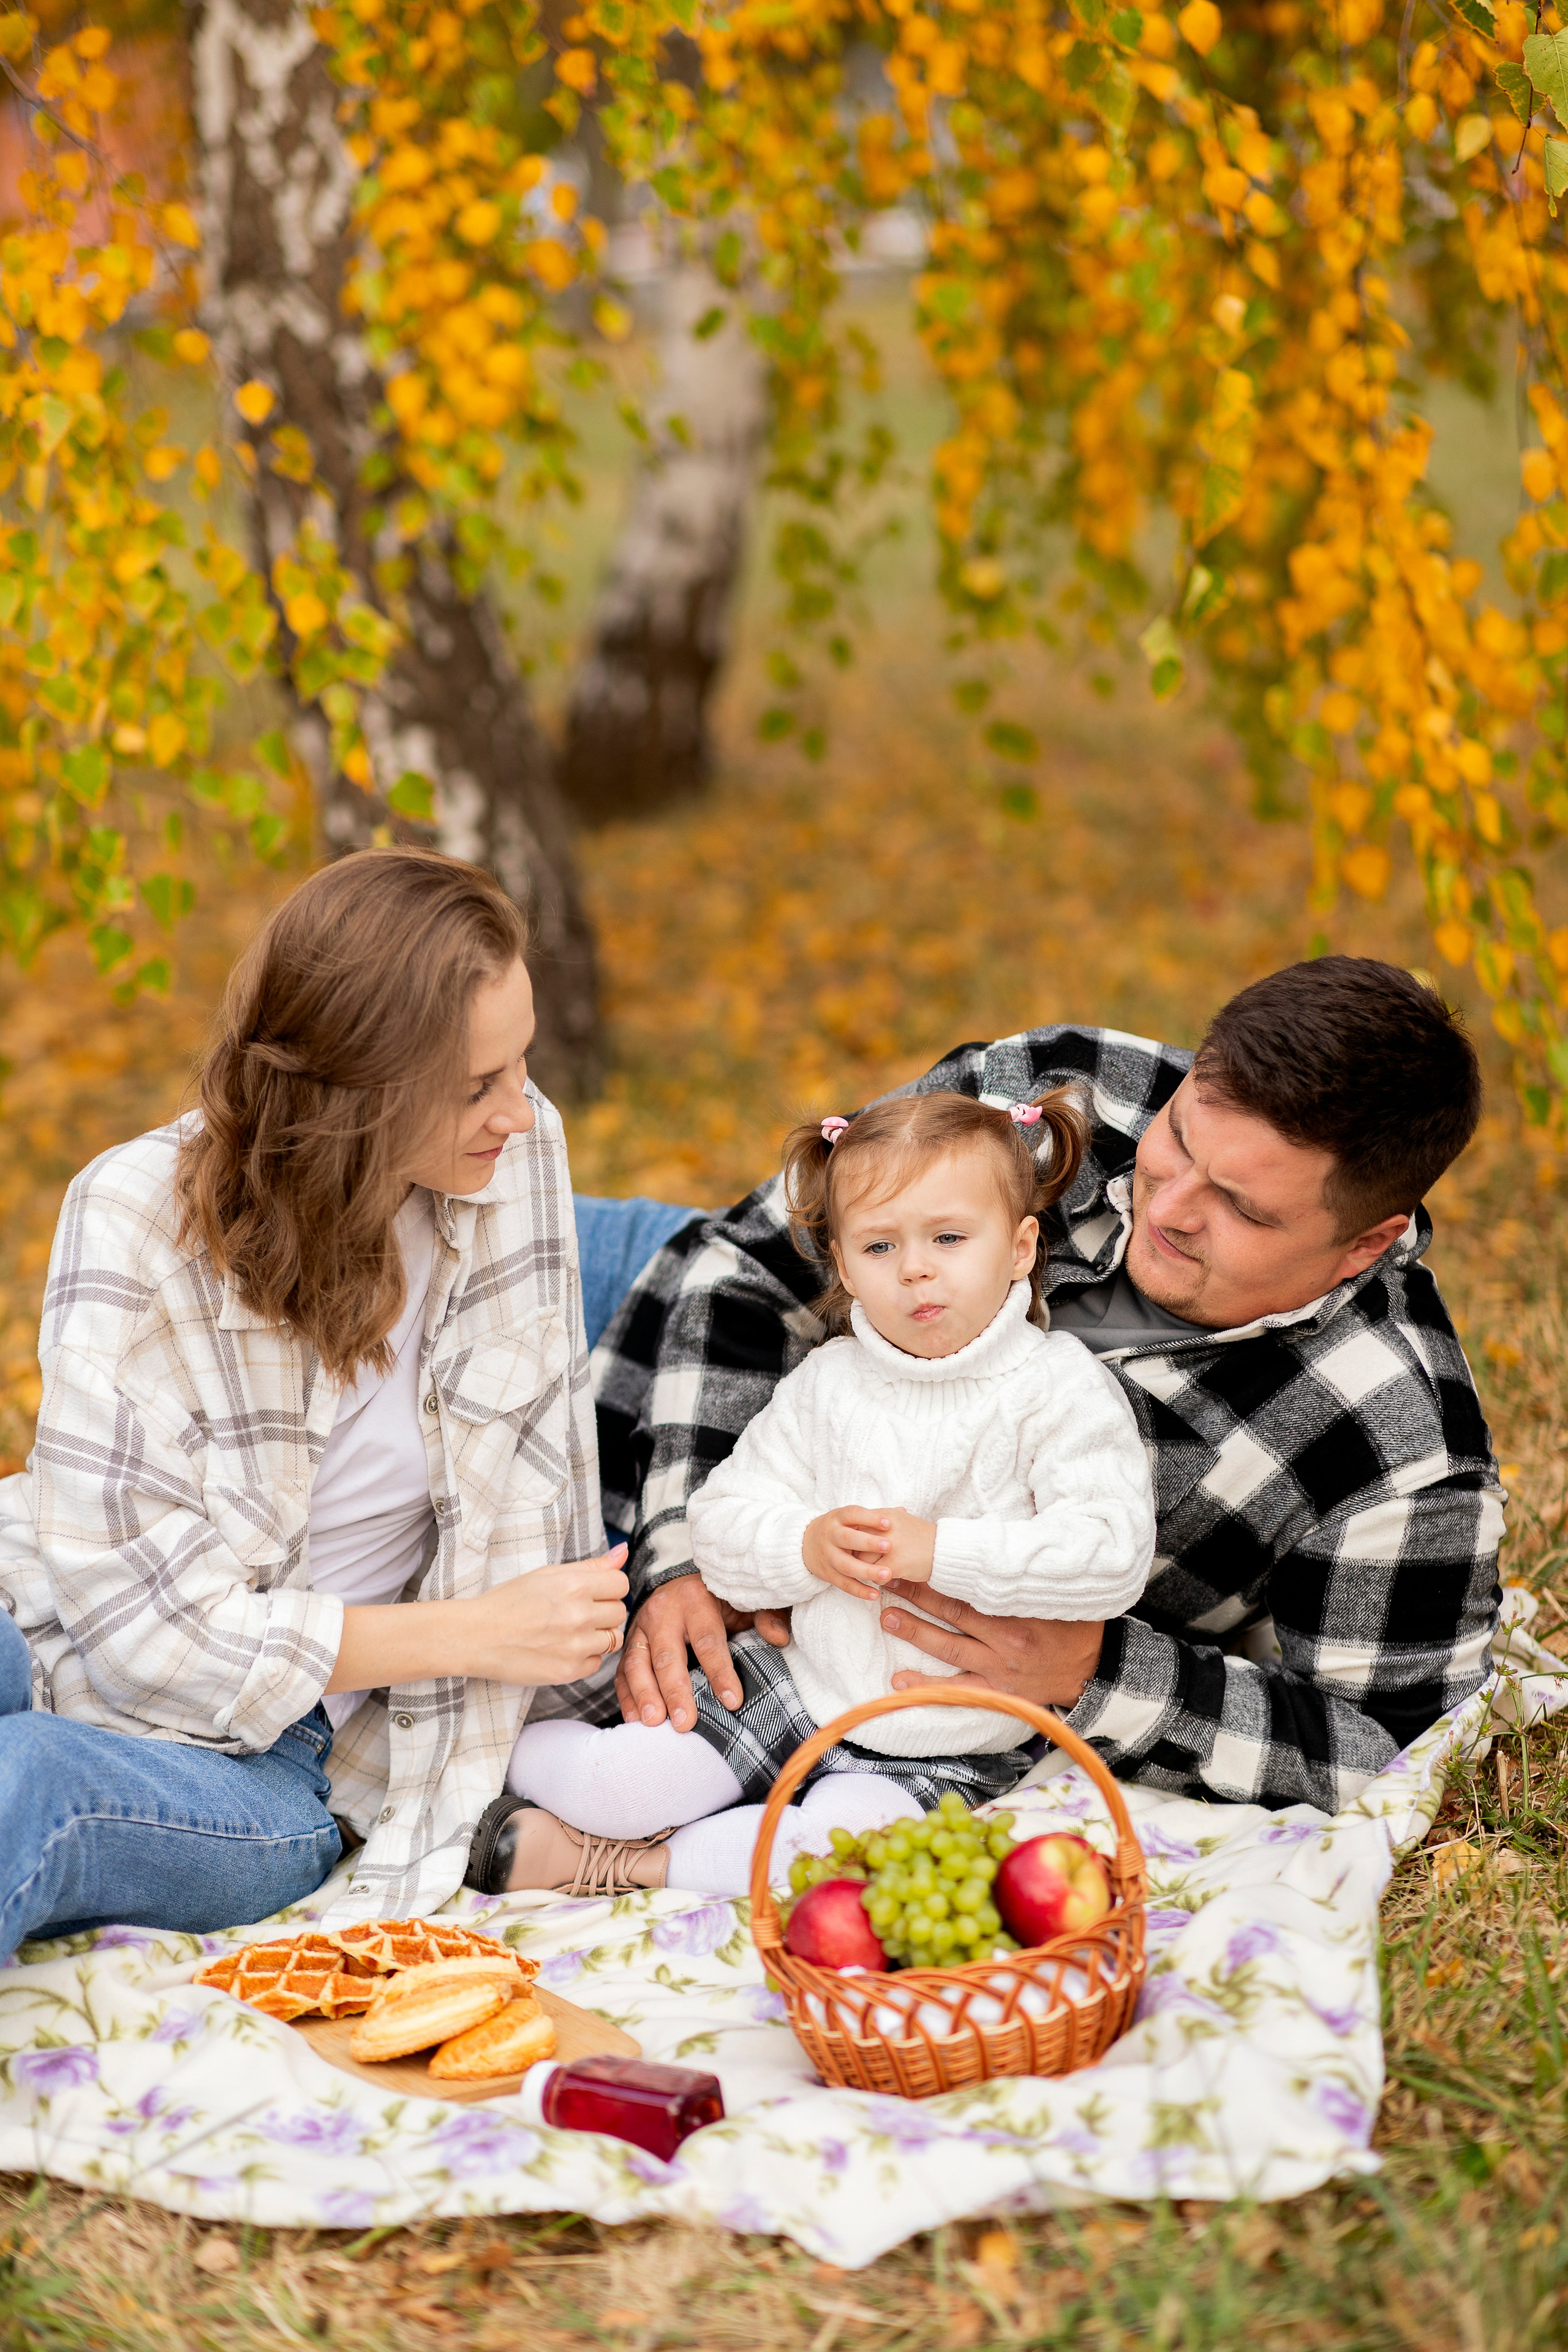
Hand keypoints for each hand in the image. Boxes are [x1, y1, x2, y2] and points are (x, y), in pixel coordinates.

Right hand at [328, 1546, 629, 1693]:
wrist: (477, 1636)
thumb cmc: (509, 1601)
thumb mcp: (548, 1574)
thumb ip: (591, 1566)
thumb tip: (623, 1551)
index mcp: (574, 1585)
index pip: (621, 1584)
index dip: (608, 1588)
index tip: (593, 1593)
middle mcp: (579, 1615)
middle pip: (619, 1612)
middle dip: (603, 1611)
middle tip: (577, 1613)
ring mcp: (576, 1645)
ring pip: (612, 1639)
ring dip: (597, 1635)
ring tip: (570, 1632)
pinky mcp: (569, 1671)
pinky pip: (597, 1663)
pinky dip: (585, 1657)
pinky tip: (563, 1648)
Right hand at [616, 1572, 754, 1730]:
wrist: (682, 1585)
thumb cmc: (720, 1600)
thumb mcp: (746, 1601)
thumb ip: (766, 1615)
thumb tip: (778, 1638)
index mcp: (695, 1598)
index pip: (708, 1640)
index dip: (720, 1672)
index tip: (733, 1702)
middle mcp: (663, 1611)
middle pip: (668, 1655)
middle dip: (675, 1691)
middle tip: (684, 1723)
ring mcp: (641, 1627)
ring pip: (638, 1663)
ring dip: (645, 1695)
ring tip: (653, 1723)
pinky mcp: (630, 1643)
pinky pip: (623, 1671)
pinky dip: (627, 1696)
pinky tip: (634, 1719)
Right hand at [802, 1506, 935, 1598]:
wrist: (806, 1544)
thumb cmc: (839, 1529)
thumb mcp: (850, 1519)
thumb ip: (874, 1517)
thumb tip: (902, 1510)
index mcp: (837, 1518)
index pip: (852, 1514)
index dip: (869, 1518)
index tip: (888, 1523)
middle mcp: (830, 1536)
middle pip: (847, 1539)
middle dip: (868, 1543)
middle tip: (889, 1546)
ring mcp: (828, 1556)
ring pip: (846, 1565)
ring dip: (866, 1570)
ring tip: (888, 1574)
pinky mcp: (827, 1574)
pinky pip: (844, 1584)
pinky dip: (859, 1590)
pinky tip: (876, 1594)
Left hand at [879, 1579, 1104, 1710]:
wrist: (1095, 1671)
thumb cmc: (1072, 1624)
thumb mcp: (1052, 1592)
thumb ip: (1022, 1574)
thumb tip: (992, 1542)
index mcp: (1018, 1609)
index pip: (969, 1586)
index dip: (937, 1573)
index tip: (913, 1559)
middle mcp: (1006, 1639)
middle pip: (952, 1612)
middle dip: (917, 1595)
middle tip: (887, 1579)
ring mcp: (999, 1667)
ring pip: (949, 1648)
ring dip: (915, 1632)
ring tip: (887, 1617)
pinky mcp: (998, 1691)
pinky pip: (958, 1690)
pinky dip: (927, 1687)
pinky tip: (899, 1681)